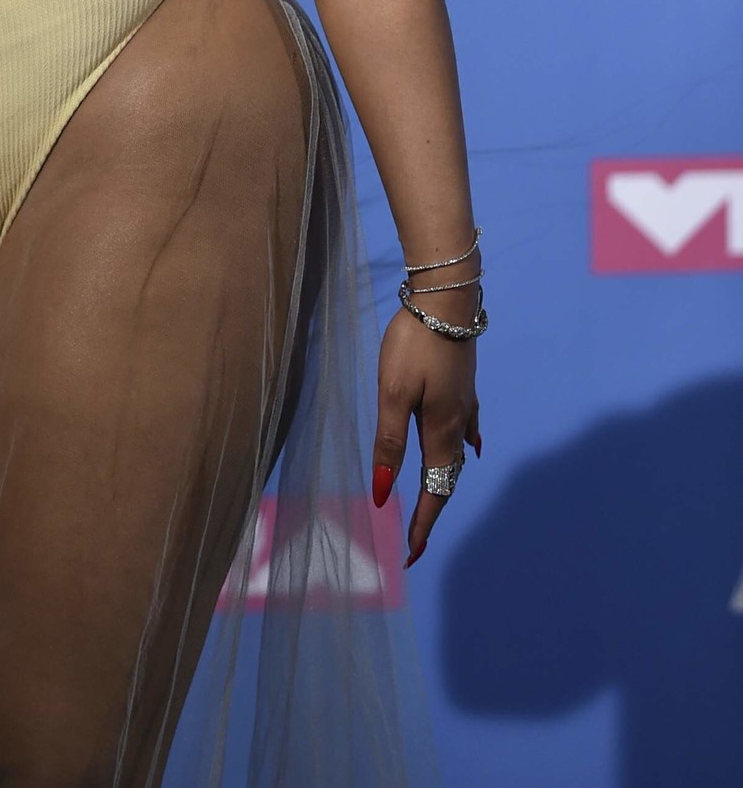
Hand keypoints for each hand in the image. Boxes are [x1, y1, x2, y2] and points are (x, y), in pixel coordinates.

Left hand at [370, 301, 481, 569]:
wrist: (447, 301)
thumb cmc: (413, 345)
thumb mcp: (392, 393)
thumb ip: (389, 442)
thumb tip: (384, 493)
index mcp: (439, 432)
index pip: (431, 490)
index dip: (421, 523)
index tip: (410, 554)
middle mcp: (458, 424)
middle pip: (446, 477)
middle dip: (431, 509)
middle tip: (416, 540)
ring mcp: (465, 404)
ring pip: (455, 455)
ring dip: (443, 482)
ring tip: (431, 504)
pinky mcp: (464, 385)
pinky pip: (467, 430)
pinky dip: (464, 449)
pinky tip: (471, 448)